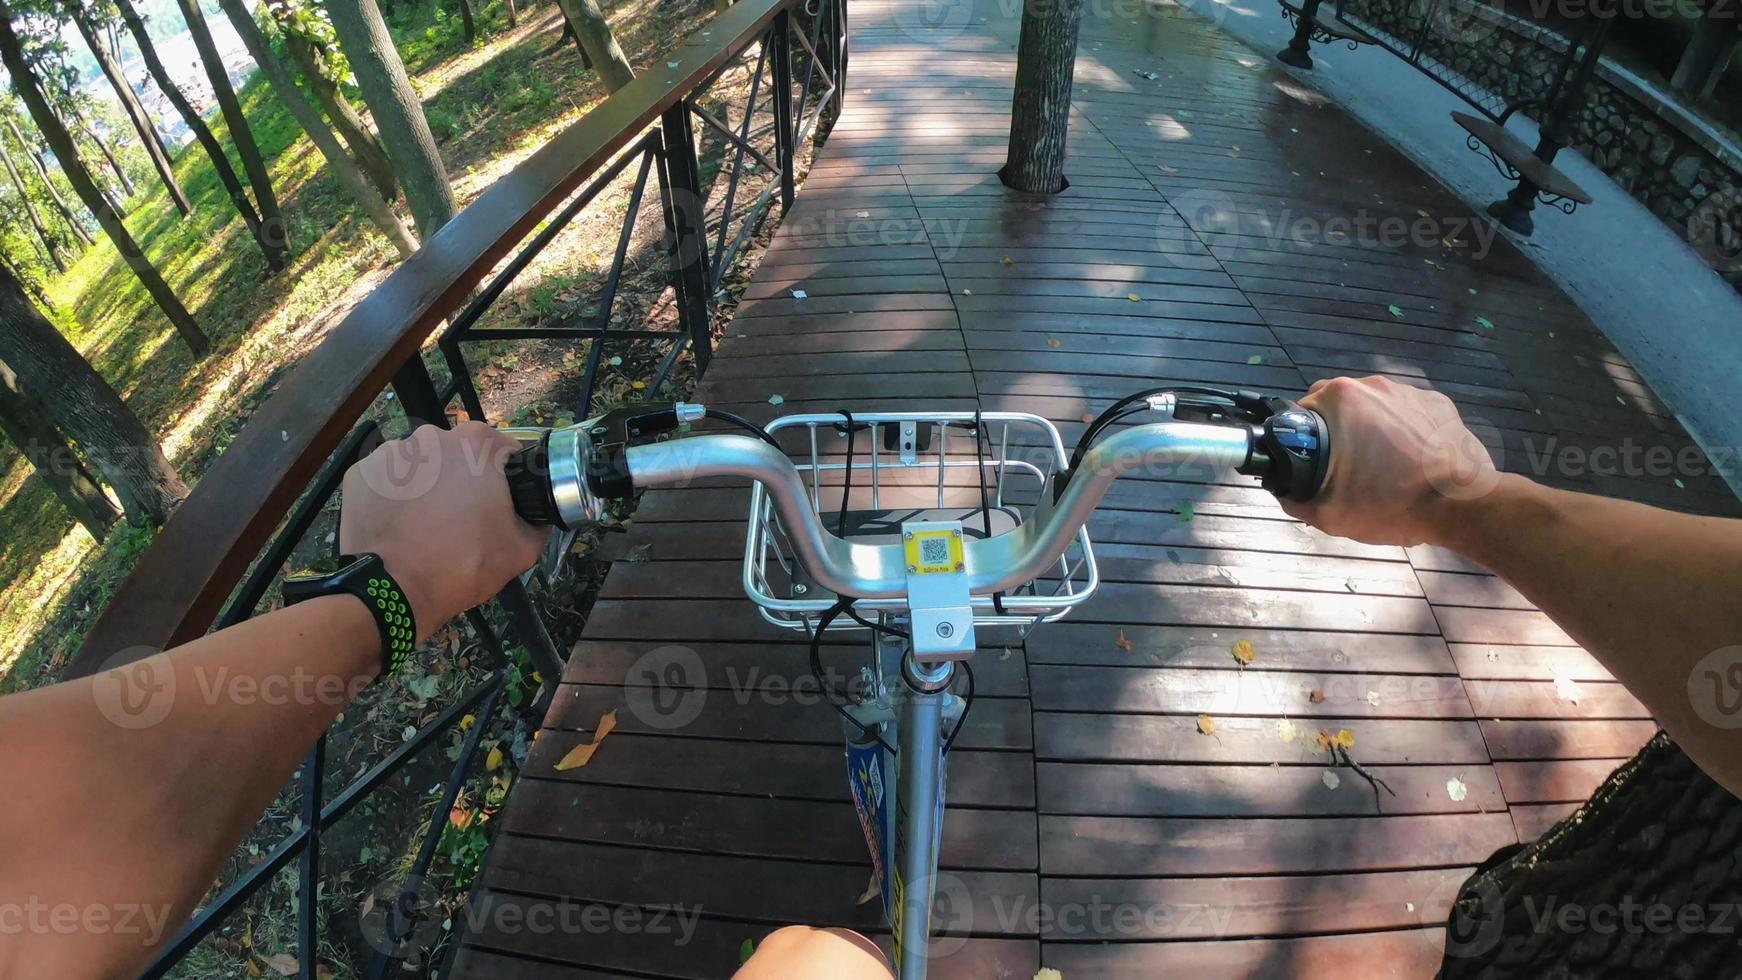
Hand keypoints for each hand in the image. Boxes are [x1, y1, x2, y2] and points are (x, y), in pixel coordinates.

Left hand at [339, 422, 545, 639]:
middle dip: (463, 480)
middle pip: (458, 455)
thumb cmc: (464, 564)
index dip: (506, 479)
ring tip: (426, 526)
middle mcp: (431, 437)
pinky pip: (387, 481)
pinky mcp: (360, 474)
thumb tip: (536, 514)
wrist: (394, 592)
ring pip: (420, 466)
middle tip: (463, 520)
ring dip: (427, 487)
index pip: (503, 451)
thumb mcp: (523, 549)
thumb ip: (539, 521)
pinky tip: (399, 526)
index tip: (500, 505)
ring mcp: (389, 453)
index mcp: (476, 444)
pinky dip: (394, 498)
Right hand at [1279, 376, 1502, 546]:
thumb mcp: (1328, 514)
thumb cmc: (1389, 505)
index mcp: (1341, 400)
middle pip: (1342, 403)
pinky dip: (1406, 430)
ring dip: (1373, 429)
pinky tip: (1412, 460)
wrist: (1459, 506)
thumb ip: (1295, 499)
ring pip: (1377, 407)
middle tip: (1346, 466)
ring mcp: (1411, 392)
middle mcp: (1374, 385)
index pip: (1305, 408)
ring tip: (1384, 465)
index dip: (1304, 435)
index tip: (1313, 459)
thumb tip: (1286, 490)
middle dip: (1339, 429)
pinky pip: (1411, 413)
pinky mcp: (1441, 404)